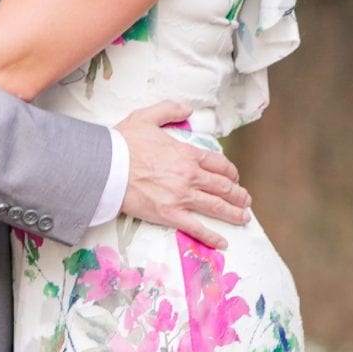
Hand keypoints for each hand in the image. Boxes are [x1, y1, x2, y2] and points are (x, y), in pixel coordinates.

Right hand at [116, 102, 251, 247]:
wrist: (107, 167)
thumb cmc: (123, 143)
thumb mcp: (146, 117)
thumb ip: (169, 110)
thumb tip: (186, 109)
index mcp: (187, 153)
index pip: (218, 164)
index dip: (230, 172)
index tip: (234, 177)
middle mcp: (190, 175)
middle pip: (223, 186)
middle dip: (238, 194)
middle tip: (245, 200)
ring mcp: (182, 196)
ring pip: (216, 206)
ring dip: (233, 213)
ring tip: (243, 218)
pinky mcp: (170, 214)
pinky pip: (196, 228)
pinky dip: (211, 236)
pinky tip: (222, 242)